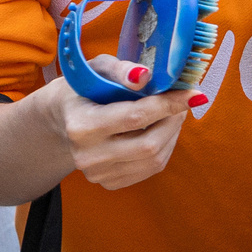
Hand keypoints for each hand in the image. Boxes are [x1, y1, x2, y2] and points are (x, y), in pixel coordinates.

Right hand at [37, 56, 201, 191]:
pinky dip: (164, 148)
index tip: (192, 92)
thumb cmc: (82, 89)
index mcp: (82, 125)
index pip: (135, 117)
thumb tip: (146, 77)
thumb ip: (120, 70)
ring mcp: (98, 174)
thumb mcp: (96, 69)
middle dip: (174, 120)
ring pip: (154, 159)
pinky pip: (150, 169)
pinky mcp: (109, 182)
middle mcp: (88, 156)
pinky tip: (160, 130)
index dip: (168, 104)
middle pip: (149, 144)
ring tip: (173, 112)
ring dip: (173, 134)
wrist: (59, 121)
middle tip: (183, 101)